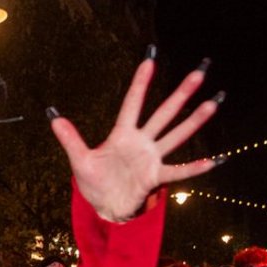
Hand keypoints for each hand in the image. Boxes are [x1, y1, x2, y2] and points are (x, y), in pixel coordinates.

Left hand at [49, 55, 221, 221]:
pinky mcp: (155, 177)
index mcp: (122, 135)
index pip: (132, 104)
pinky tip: (214, 161)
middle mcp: (141, 142)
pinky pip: (177, 171)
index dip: (140, 83)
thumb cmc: (94, 182)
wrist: (103, 207)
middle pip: (163, 114)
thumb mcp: (79, 159)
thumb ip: (70, 138)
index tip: (150, 59)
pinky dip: (194, 168)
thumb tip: (53, 116)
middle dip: (181, 94)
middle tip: (199, 72)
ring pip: (175, 136)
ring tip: (214, 103)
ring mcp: (151, 159)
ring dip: (194, 121)